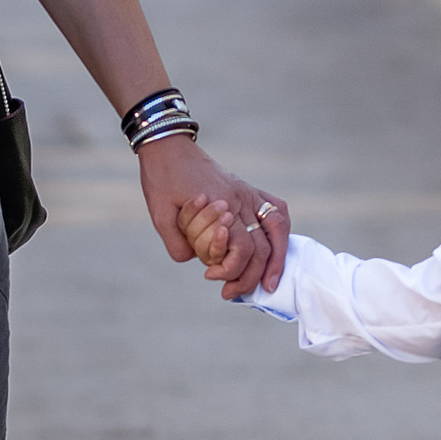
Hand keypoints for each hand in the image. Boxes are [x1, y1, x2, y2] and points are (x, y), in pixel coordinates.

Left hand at [138, 141, 290, 300]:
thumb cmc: (161, 178)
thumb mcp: (160, 214)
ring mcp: (248, 192)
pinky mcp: (248, 188)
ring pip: (278, 229)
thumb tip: (197, 262)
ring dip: (277, 260)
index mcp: (221, 204)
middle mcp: (241, 198)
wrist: (167, 146)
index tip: (209, 277)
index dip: (229, 269)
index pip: (240, 248)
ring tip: (268, 283)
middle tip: (231, 293)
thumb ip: (178, 243)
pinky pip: (276, 209)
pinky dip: (281, 231)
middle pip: (262, 246)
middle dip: (251, 277)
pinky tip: (277, 248)